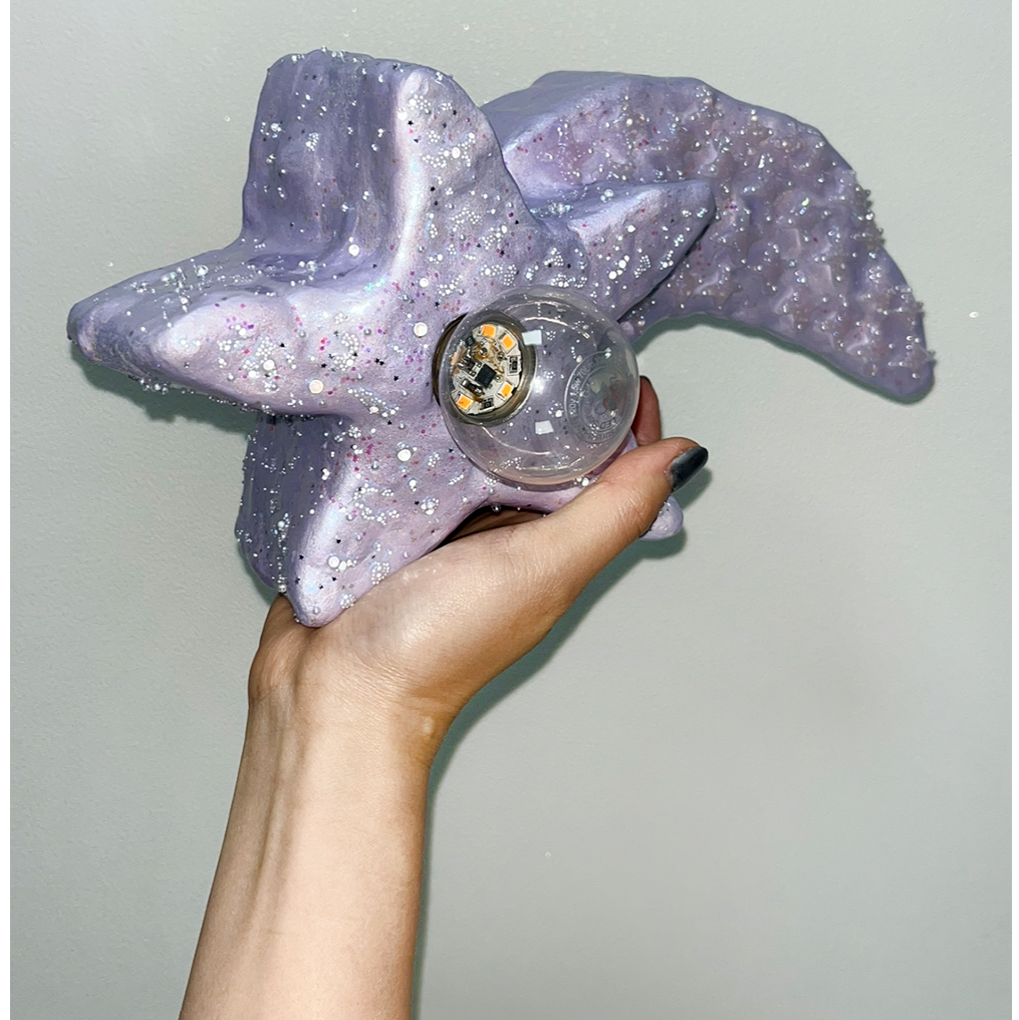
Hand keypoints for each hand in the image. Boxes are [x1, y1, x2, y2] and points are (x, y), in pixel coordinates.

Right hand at [244, 377, 703, 767]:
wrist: (333, 693)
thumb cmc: (438, 644)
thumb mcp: (540, 569)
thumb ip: (610, 514)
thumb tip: (686, 454)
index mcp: (552, 544)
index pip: (609, 468)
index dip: (623, 416)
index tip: (613, 357)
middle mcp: (506, 531)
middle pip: (547, 449)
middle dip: (553, 390)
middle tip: (542, 326)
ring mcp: (446, 520)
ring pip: (482, 444)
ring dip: (486, 397)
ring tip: (481, 334)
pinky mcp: (392, 510)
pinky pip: (419, 449)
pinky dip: (425, 415)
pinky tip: (416, 377)